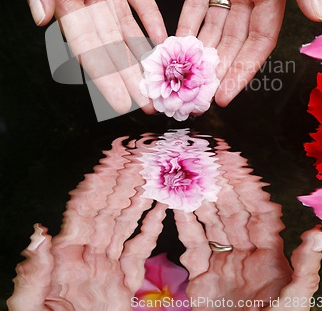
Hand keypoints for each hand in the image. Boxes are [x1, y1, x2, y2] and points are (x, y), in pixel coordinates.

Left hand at [7, 136, 165, 309]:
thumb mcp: (32, 310)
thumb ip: (34, 276)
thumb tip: (39, 234)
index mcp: (67, 257)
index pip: (86, 209)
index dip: (100, 182)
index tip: (114, 158)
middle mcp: (89, 256)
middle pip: (110, 209)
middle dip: (124, 181)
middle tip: (140, 157)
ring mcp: (107, 268)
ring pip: (126, 224)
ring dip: (139, 199)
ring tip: (152, 177)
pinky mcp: (123, 284)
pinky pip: (138, 250)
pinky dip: (150, 230)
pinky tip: (159, 212)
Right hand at [8, 0, 166, 113]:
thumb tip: (42, 18)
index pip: (85, 43)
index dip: (102, 75)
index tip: (120, 104)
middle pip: (110, 42)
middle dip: (129, 73)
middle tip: (152, 102)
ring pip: (127, 25)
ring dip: (143, 52)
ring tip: (164, 78)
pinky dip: (152, 16)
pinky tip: (165, 38)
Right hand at [174, 144, 321, 308]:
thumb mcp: (293, 300)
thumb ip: (304, 268)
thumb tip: (318, 235)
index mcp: (269, 254)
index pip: (257, 210)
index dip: (246, 186)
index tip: (234, 163)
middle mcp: (245, 252)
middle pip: (230, 211)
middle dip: (219, 185)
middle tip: (206, 161)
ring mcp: (222, 262)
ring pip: (210, 223)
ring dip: (200, 200)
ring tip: (189, 177)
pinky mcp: (202, 276)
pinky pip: (192, 244)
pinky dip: (184, 225)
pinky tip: (176, 206)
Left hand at [177, 0, 321, 105]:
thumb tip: (319, 14)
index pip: (258, 40)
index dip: (243, 69)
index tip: (224, 95)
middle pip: (231, 40)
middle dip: (216, 69)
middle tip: (195, 97)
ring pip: (210, 26)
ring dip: (197, 53)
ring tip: (178, 80)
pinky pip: (190, 3)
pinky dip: (182, 25)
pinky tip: (169, 46)